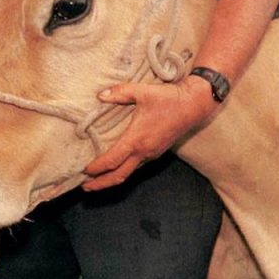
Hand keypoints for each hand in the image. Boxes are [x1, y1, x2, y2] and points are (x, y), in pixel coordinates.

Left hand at [82, 76, 217, 190]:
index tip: (84, 170)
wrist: (194, 104)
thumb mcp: (141, 91)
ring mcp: (152, 154)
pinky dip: (123, 170)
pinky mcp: (157, 152)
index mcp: (137, 139)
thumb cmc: (168, 98)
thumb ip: (119, 93)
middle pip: (119, 176)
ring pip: (129, 173)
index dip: (96, 168)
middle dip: (101, 184)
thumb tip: (100, 95)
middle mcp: (144, 151)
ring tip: (97, 179)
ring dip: (112, 178)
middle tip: (85, 187)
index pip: (112, 160)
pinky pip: (137, 166)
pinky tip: (117, 166)